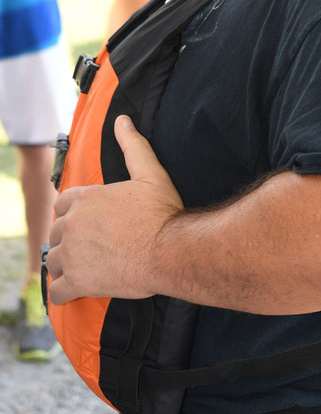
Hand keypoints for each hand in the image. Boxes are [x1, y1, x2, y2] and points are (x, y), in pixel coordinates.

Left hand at [47, 116, 183, 304]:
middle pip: (56, 233)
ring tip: (85, 268)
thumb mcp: (150, 173)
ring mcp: (72, 254)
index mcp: (85, 198)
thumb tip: (122, 120)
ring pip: (54, 261)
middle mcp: (72, 224)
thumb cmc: (163, 213)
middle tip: (91, 248)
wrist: (171, 251)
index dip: (74, 214)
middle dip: (70, 240)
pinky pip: (57, 291)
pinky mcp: (77, 281)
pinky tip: (78, 289)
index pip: (62, 204)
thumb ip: (132, 145)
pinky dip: (65, 293)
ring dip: (66, 265)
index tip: (89, 223)